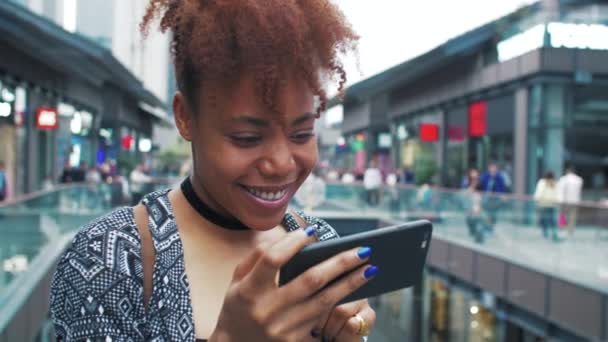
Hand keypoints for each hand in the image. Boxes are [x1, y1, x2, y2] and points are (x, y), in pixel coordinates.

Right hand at [208, 226, 377, 341]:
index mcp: (248, 290)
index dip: (293, 242)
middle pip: (311, 280)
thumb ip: (257, 257)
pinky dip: (341, 303)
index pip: (273, 259)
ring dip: (350, 284)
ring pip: (324, 301)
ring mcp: (282, 329)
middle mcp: (266, 310)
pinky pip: (323, 319)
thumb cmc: (238, 306)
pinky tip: (356, 291)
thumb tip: (290, 237)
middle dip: (340, 263)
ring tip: (370, 268)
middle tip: (364, 249)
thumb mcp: (237, 280)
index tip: (313, 231)